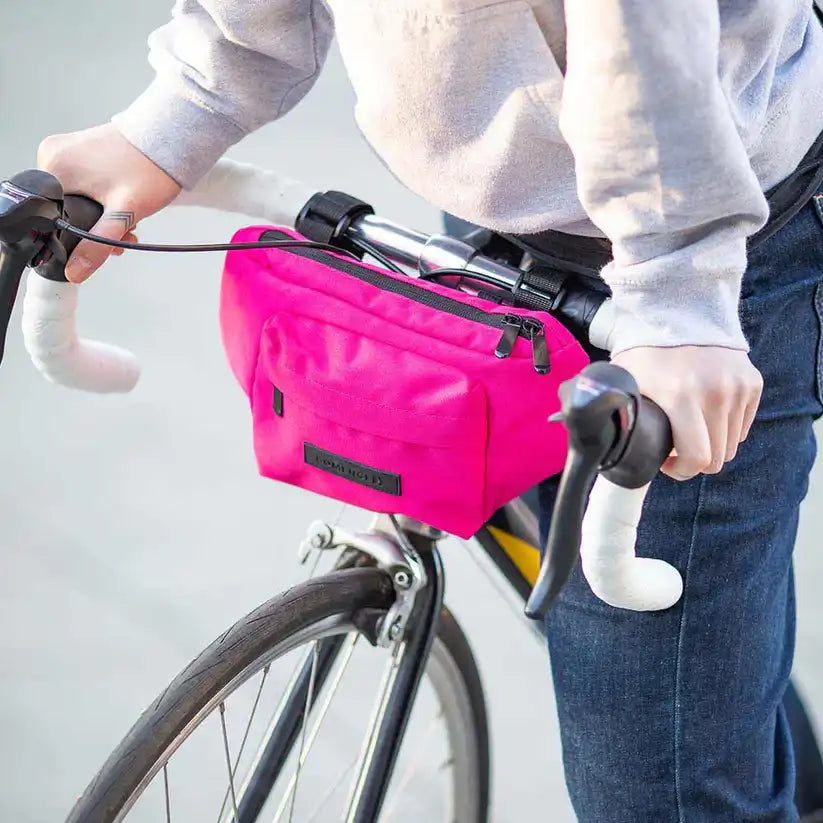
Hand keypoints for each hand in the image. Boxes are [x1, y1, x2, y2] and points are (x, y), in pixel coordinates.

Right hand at [38, 124, 180, 282]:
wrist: (169, 140)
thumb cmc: (150, 168)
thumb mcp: (123, 214)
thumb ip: (96, 244)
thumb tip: (75, 270)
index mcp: (54, 169)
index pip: (48, 215)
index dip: (72, 236)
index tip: (98, 243)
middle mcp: (53, 156)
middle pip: (63, 208)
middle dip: (94, 229)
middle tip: (122, 233)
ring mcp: (67, 151)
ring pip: (75, 198)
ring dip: (102, 217)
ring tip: (129, 216)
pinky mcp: (80, 151)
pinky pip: (83, 184)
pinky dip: (101, 200)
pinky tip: (121, 201)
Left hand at [611, 346, 762, 479]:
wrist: (679, 312)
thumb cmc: (645, 351)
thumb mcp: (625, 382)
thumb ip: (616, 412)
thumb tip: (599, 438)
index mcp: (681, 397)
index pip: (697, 458)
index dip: (681, 470)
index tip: (665, 461)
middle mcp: (716, 393)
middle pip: (717, 458)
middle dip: (694, 461)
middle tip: (675, 447)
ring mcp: (738, 387)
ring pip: (731, 444)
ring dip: (710, 444)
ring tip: (688, 428)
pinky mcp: (752, 382)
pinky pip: (742, 425)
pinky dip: (725, 427)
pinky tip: (704, 413)